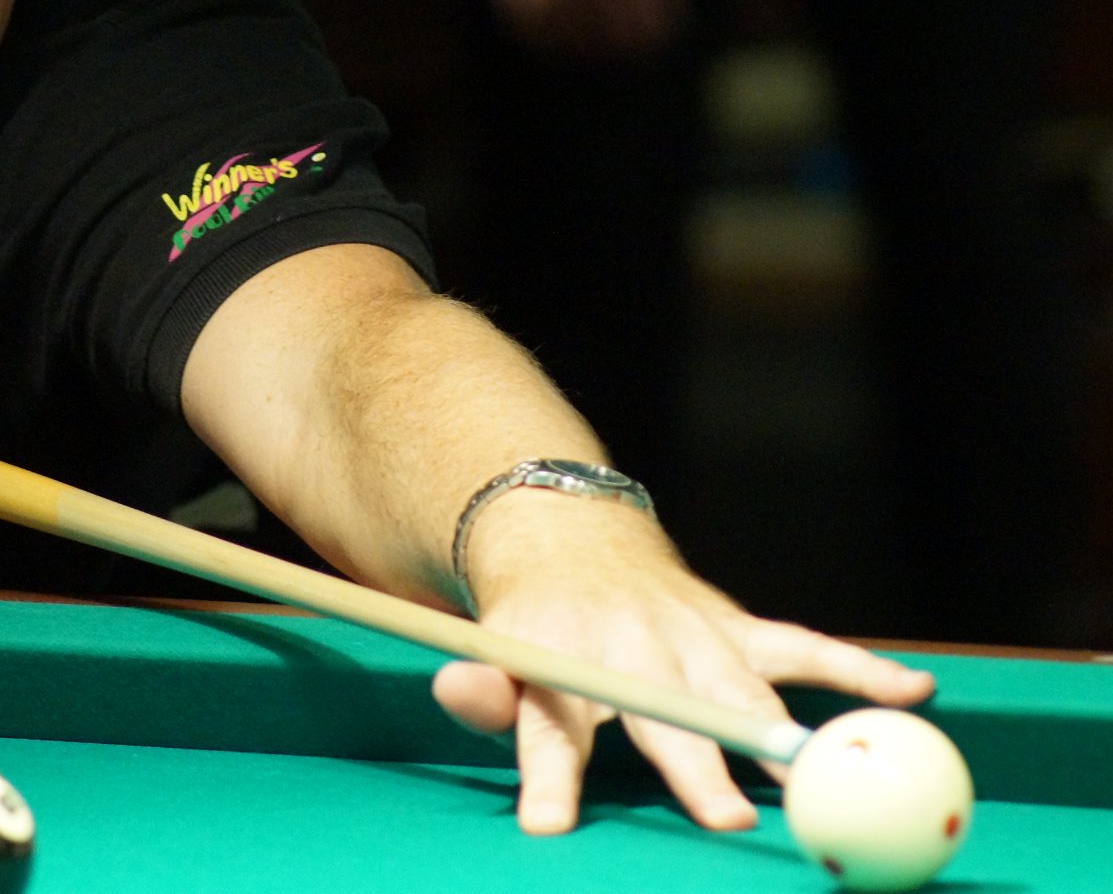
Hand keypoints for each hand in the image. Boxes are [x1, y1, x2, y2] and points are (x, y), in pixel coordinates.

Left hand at [430, 492, 935, 833]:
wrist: (573, 544)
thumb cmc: (539, 631)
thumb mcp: (496, 658)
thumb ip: (483, 692)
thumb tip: (460, 696)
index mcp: (562, 665)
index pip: (550, 728)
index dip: (550, 778)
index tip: (549, 825)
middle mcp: (632, 650)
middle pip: (665, 715)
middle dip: (695, 766)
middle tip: (726, 817)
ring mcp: (692, 636)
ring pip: (742, 686)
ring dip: (780, 732)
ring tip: (821, 776)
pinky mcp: (735, 628)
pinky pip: (803, 647)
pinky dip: (858, 670)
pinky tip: (912, 692)